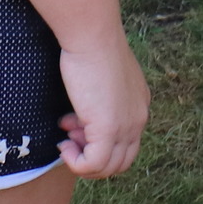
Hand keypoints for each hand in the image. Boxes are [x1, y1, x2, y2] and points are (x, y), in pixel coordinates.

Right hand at [55, 30, 149, 176]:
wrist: (93, 35)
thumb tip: (80, 120)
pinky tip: (64, 144)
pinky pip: (94, 165)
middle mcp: (139, 117)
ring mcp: (127, 125)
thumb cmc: (91, 48)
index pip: (125, 141)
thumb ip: (99, 101)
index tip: (75, 122)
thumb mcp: (102, 79)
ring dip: (83, 160)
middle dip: (92, 153)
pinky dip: (76, 163)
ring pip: (109, 168)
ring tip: (66, 136)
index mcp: (138, 104)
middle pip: (121, 160)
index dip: (97, 139)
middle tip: (70, 133)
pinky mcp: (110, 130)